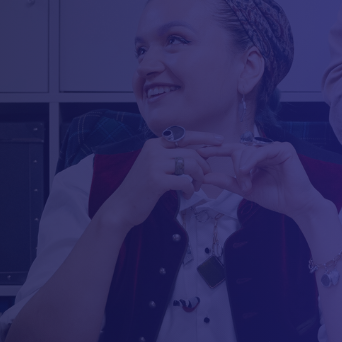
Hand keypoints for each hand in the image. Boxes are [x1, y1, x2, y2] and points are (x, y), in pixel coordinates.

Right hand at [96, 131, 222, 233]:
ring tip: (195, 188)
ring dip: (199, 178)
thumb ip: (171, 158)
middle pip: (191, 152)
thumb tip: (199, 155)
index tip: (220, 142)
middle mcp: (154, 150)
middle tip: (203, 179)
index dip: (205, 138)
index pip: (184, 135)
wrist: (121, 206)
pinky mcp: (157, 180)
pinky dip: (190, 190)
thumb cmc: (141, 188)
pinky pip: (185, 181)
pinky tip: (186, 196)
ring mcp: (154, 164)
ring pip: (191, 165)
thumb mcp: (154, 166)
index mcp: (154, 144)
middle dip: (204, 166)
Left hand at [198, 139, 326, 225]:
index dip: (216, 151)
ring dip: (243, 168)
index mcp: (255, 158)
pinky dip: (252, 161)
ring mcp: (274, 148)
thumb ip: (227, 181)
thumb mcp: (245, 189)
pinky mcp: (284, 148)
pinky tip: (248, 171)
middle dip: (236, 168)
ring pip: (248, 151)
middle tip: (243, 186)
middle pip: (238, 150)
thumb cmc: (274, 197)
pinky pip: (261, 151)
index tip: (199, 152)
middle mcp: (263, 150)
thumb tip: (205, 177)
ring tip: (248, 184)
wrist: (295, 205)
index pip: (232, 150)